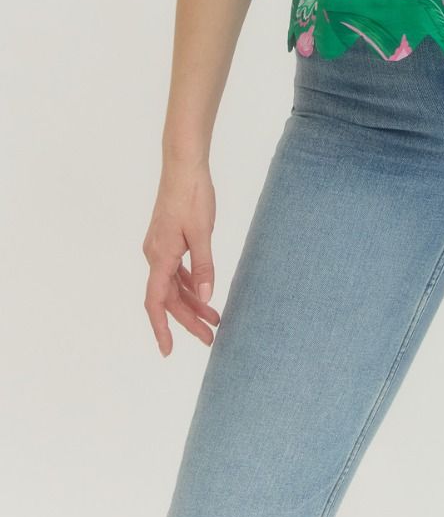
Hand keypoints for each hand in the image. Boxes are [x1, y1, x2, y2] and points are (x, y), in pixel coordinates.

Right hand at [143, 159, 220, 355]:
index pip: (156, 301)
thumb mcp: (203, 232)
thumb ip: (205, 265)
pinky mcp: (169, 240)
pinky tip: (205, 292)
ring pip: (174, 285)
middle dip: (188, 320)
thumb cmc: (192, 196)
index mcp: (160, 256)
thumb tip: (207, 296)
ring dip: (192, 303)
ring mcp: (161, 248)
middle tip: (210, 339)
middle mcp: (156, 255)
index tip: (168, 350)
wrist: (184, 167)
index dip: (161, 328)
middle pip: (169, 298)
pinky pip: (177, 271)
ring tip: (215, 320)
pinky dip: (191, 284)